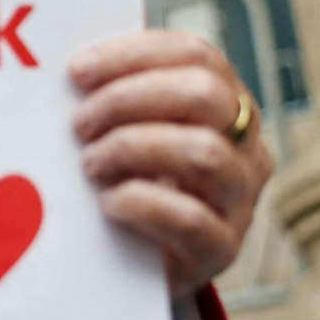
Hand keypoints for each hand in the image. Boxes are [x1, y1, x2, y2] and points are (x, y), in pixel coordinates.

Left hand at [69, 30, 272, 297]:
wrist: (143, 264)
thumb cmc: (131, 179)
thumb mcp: (133, 129)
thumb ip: (117, 96)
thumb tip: (72, 68)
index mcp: (227, 102)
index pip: (197, 55)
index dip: (134, 55)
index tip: (78, 70)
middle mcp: (246, 146)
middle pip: (204, 95)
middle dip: (130, 99)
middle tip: (80, 122)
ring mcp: (240, 199)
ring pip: (204, 153)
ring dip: (133, 149)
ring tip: (90, 162)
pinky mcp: (222, 249)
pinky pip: (190, 218)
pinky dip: (140, 203)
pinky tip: (107, 203)